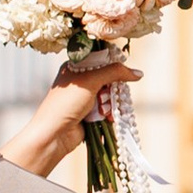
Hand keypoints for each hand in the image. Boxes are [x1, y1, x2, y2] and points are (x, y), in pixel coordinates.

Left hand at [0, 50, 143, 178]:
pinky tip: (106, 118)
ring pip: (109, 95)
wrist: (54, 134)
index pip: (101, 59)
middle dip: (111, 88)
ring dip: (110, 103)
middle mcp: (80, 81)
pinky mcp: (89, 114)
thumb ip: (114, 73)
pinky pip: (107, 109)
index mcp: (75, 67)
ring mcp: (85, 98)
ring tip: (102, 110)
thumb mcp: (91, 80)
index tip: (120, 72)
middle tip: (106, 95)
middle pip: (108, 78)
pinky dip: (109, 113)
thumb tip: (138, 73)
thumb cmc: (66, 103)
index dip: (113, 64)